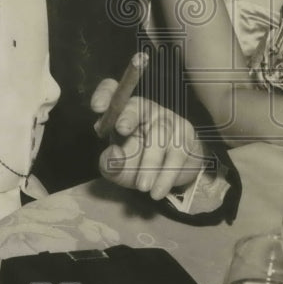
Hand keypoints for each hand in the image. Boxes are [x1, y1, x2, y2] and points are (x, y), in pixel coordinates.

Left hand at [91, 78, 205, 199]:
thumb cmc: (137, 162)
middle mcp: (144, 109)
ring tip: (142, 187)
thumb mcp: (117, 168)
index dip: (104, 94)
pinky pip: (177, 153)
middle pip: (137, 106)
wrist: (171, 172)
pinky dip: (166, 175)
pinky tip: (157, 191)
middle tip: (121, 128)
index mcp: (122, 111)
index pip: (112, 91)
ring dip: (150, 164)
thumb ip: (110, 164)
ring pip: (159, 135)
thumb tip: (114, 154)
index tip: (97, 107)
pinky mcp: (185, 134)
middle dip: (129, 115)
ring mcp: (167, 119)